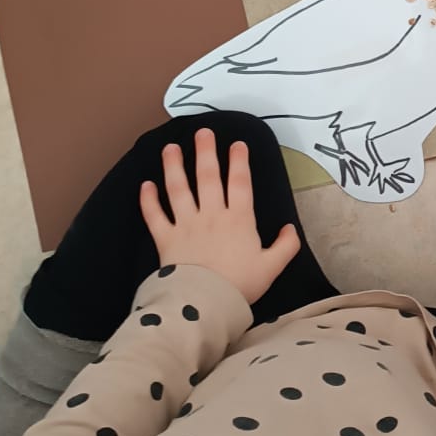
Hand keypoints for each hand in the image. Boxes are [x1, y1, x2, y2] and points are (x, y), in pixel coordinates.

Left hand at [138, 129, 300, 304]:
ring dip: (174, 166)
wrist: (205, 304)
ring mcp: (186, 225)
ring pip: (179, 189)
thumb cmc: (239, 285)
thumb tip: (290, 229)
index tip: (238, 144)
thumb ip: (285, 246)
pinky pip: (155, 215)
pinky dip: (148, 200)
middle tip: (203, 132)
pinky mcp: (166, 238)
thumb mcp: (271, 268)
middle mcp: (211, 215)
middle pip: (208, 177)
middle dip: (206, 152)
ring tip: (170, 148)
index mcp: (239, 220)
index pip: (240, 183)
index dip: (239, 162)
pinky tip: (145, 185)